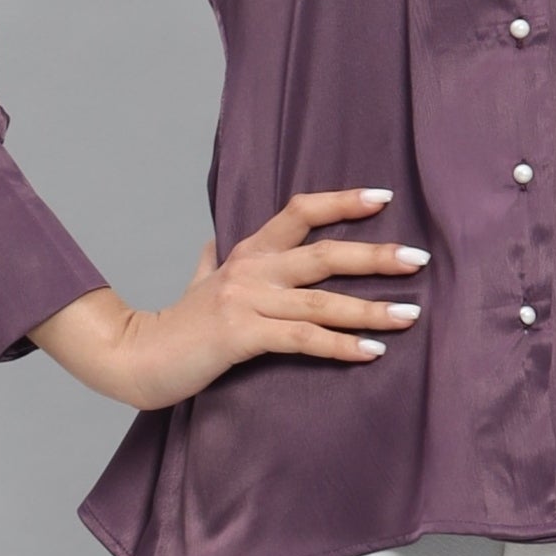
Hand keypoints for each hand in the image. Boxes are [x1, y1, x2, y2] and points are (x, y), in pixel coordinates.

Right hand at [27, 188, 429, 413]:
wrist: (137, 357)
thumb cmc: (175, 325)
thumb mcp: (196, 284)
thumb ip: (209, 262)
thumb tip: (212, 243)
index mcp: (247, 253)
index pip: (299, 212)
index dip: (341, 202)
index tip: (383, 198)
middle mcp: (251, 269)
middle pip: (323, 254)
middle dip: (375, 257)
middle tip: (418, 259)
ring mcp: (246, 301)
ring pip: (321, 302)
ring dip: (371, 310)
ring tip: (410, 315)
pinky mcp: (243, 335)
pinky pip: (303, 340)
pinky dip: (340, 346)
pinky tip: (372, 352)